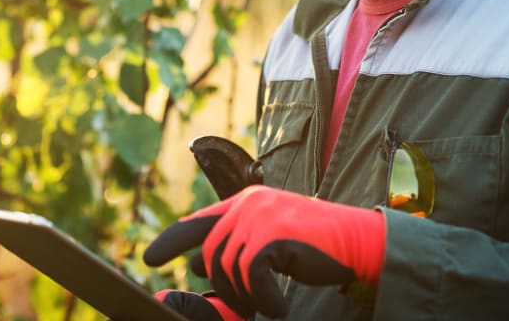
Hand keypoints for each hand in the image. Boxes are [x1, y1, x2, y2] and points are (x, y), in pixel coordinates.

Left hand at [143, 186, 384, 318]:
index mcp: (246, 202)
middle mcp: (249, 203)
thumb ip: (237, 248)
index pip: (199, 222)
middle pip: (211, 254)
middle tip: (250, 305)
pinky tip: (280, 305)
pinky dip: (263, 299)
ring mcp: (261, 215)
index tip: (149, 260)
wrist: (358, 241)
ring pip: (228, 267)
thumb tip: (198, 267)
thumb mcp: (271, 245)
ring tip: (270, 303)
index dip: (171, 240)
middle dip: (225, 287)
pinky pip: (250, 275)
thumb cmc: (316, 248)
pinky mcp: (274, 234)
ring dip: (247, 296)